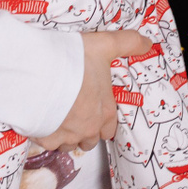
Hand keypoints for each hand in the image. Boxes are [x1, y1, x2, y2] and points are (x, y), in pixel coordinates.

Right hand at [34, 28, 152, 152]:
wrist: (40, 74)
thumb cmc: (75, 61)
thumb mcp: (106, 45)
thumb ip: (129, 43)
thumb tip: (148, 44)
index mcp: (105, 111)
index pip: (109, 129)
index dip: (103, 123)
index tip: (96, 114)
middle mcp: (88, 128)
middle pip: (89, 140)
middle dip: (84, 132)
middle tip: (76, 115)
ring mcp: (66, 137)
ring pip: (68, 145)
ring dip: (66, 136)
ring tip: (58, 118)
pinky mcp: (45, 140)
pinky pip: (48, 144)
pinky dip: (46, 136)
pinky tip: (42, 121)